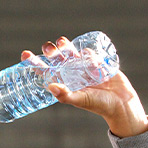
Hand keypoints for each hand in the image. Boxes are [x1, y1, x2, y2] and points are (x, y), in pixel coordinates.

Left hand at [21, 36, 147, 137]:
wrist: (122, 104)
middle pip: (57, 60)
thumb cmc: (100, 105)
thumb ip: (66, 95)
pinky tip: (87, 53)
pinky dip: (87, 52)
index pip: (46, 72)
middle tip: (49, 47)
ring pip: (71, 54)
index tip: (24, 55)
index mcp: (66, 84)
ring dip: (65, 47)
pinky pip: (89, 54)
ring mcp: (85, 69)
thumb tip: (50, 86)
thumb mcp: (82, 100)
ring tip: (61, 42)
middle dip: (51, 52)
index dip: (35, 63)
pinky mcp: (98, 65)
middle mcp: (73, 76)